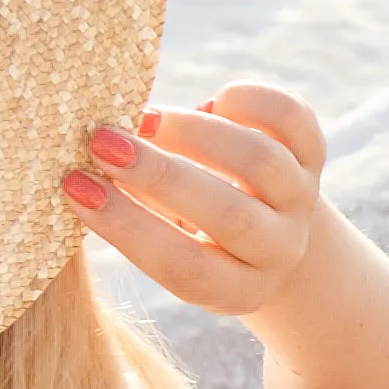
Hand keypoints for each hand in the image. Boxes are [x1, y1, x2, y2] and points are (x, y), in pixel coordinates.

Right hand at [66, 84, 336, 319]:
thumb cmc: (191, 234)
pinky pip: (293, 121)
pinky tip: (214, 100)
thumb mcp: (167, 244)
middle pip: (227, 215)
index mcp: (236, 288)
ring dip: (196, 133)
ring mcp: (301, 200)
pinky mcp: (314, 153)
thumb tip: (78, 168)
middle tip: (101, 141)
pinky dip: (252, 101)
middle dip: (159, 175)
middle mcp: (278, 249)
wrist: (272, 228)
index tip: (75, 187)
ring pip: (260, 163)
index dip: (126, 226)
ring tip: (148, 118)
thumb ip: (131, 213)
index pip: (181, 266)